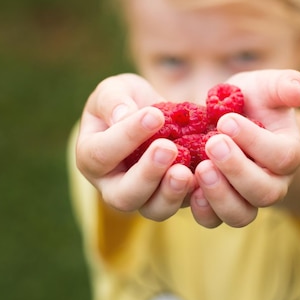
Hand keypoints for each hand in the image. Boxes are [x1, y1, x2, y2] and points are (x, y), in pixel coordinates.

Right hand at [75, 73, 195, 220]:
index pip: (102, 154)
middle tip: (169, 148)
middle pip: (124, 196)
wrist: (154, 117)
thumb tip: (123, 116)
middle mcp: (113, 186)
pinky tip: (209, 175)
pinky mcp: (174, 198)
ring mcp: (145, 197)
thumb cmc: (126, 102)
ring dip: (171, 193)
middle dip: (147, 174)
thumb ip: (114, 100)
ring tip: (187, 171)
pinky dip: (197, 194)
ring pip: (153, 209)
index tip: (154, 116)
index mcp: (91, 158)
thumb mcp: (115, 90)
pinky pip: (184, 206)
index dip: (127, 136)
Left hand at [190, 69, 299, 227]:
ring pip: (241, 214)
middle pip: (264, 192)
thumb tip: (298, 93)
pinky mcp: (220, 207)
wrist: (225, 120)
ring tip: (199, 168)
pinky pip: (215, 220)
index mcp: (288, 154)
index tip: (226, 121)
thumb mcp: (266, 86)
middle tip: (211, 143)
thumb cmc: (251, 101)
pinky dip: (202, 210)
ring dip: (219, 195)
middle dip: (237, 169)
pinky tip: (189, 187)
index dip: (255, 141)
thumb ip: (284, 84)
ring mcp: (246, 200)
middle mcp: (273, 183)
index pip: (282, 157)